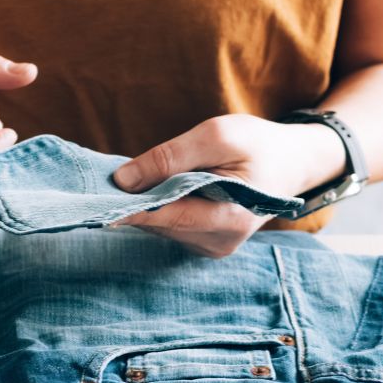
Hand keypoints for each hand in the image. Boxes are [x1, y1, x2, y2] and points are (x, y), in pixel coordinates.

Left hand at [112, 114, 346, 256]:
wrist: (291, 162)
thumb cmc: (258, 144)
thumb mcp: (218, 135)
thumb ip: (171, 157)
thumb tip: (123, 180)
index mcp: (231, 219)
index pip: (168, 217)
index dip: (129, 210)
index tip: (92, 204)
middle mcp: (220, 243)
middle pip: (160, 224)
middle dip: (135, 200)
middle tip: (109, 177)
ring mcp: (213, 247)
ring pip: (161, 227)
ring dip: (146, 203)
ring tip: (138, 178)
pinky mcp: (205, 244)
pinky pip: (169, 226)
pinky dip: (158, 206)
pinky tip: (160, 189)